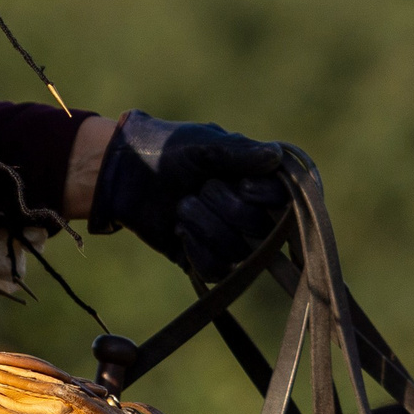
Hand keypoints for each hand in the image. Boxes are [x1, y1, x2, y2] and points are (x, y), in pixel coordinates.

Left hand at [90, 111, 291, 279]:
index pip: (286, 201)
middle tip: (202, 188)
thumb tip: (275, 156)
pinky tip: (179, 229)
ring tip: (183, 205)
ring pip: (238, 251)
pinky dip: (195, 248)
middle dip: (223, 205)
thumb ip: (239, 151)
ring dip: (204, 225)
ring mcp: (234, 241)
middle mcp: (255, 213)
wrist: (127, 174)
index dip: (264, 197)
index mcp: (260, 181)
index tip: (240, 183)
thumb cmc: (170, 149)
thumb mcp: (205, 143)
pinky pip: (218, 270)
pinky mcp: (211, 262)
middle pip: (260, 228)